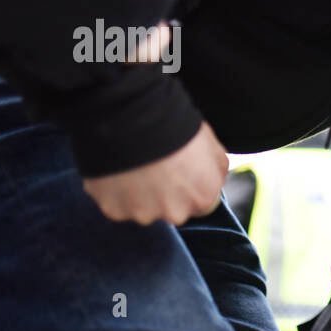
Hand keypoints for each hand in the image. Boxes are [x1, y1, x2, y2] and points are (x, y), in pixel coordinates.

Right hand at [82, 122, 228, 224]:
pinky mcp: (114, 209)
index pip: (200, 205)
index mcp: (203, 199)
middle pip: (170, 209)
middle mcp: (175, 213)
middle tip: (153, 165)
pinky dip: (115, 191)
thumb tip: (215, 180)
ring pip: (141, 208)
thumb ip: (216, 170)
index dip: (188, 187)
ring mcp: (143, 213)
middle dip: (162, 192)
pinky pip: (115, 204)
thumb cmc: (173, 126)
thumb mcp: (211, 144)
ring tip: (133, 164)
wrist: (132, 116)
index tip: (177, 172)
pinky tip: (116, 169)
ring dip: (137, 192)